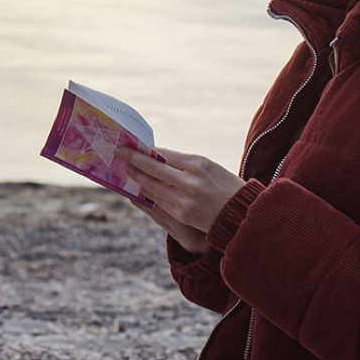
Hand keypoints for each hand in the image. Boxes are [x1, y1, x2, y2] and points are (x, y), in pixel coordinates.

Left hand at [120, 145, 244, 251]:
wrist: (240, 213)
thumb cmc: (225, 185)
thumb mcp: (209, 166)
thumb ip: (183, 162)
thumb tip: (157, 156)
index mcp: (197, 164)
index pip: (164, 154)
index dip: (145, 150)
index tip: (132, 144)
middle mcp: (189, 181)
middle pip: (153, 168)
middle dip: (133, 159)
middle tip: (119, 153)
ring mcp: (184, 199)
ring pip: (151, 186)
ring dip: (137, 176)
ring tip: (127, 169)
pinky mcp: (182, 214)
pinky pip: (158, 201)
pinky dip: (147, 193)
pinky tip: (140, 187)